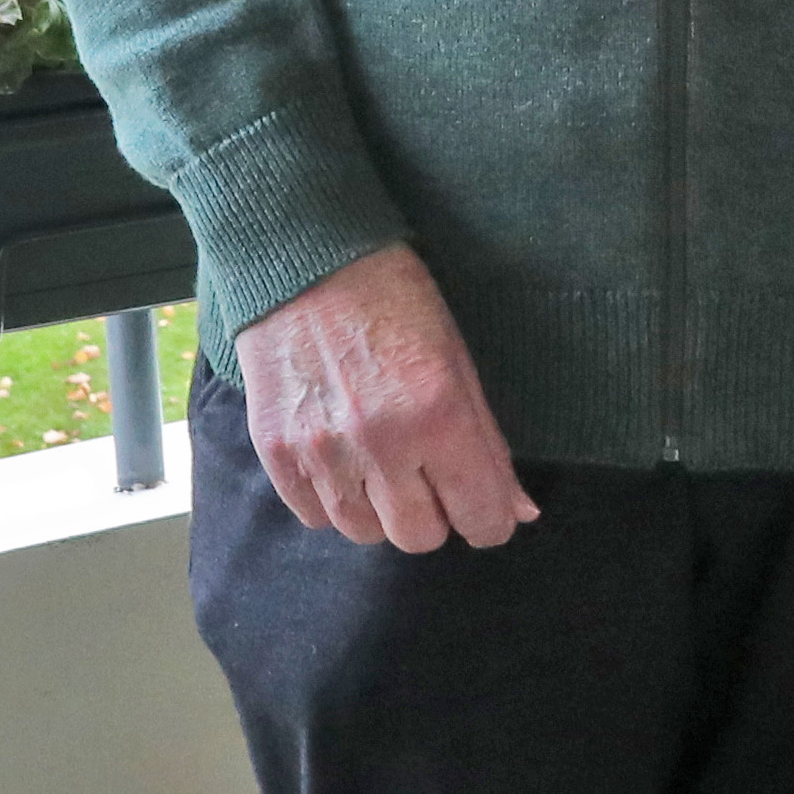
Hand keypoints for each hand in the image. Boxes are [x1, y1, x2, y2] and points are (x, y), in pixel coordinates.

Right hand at [237, 243, 537, 551]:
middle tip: (425, 476)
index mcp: (439, 415)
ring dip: (378, 509)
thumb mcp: (457, 360)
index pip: (481, 518)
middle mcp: (381, 442)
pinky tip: (338, 456)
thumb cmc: (393, 299)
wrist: (303, 255)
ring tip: (376, 461)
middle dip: (432, 515)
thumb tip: (518, 512)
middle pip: (418, 538)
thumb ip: (488, 444)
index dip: (487, 518)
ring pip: (363, 532)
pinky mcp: (275, 448)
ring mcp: (322, 449)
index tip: (480, 506)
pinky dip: (330, 498)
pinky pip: (312, 515)